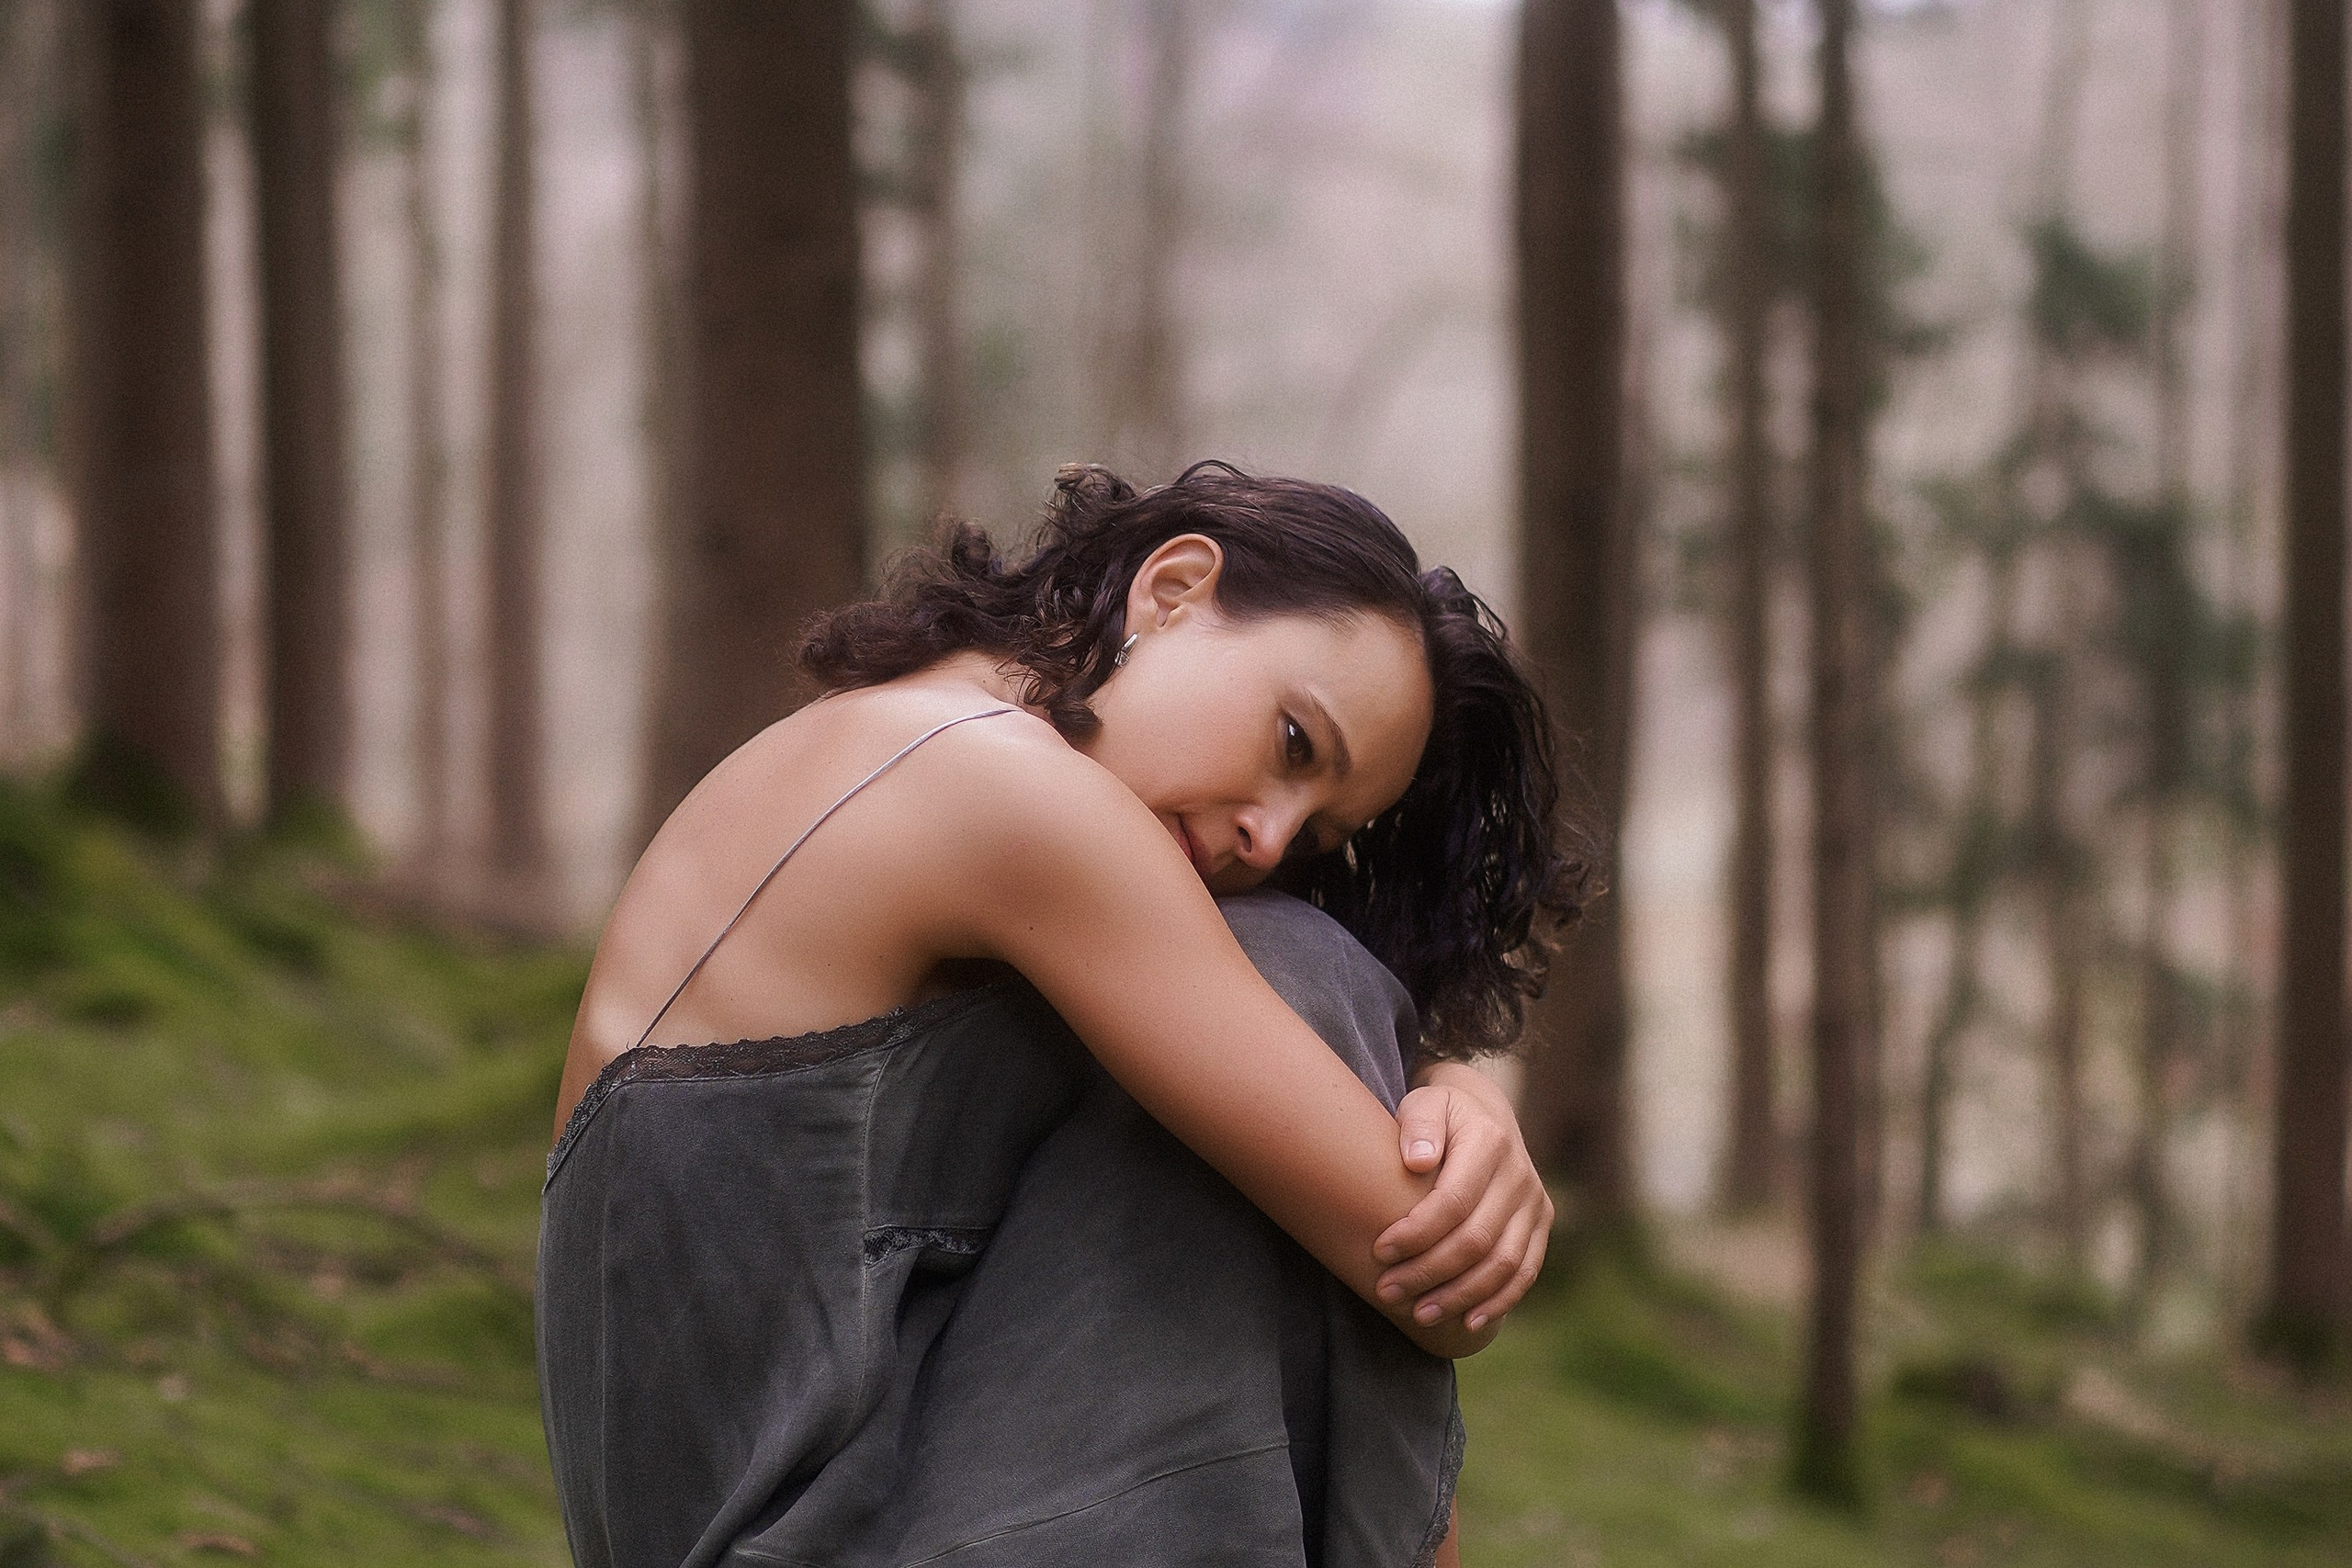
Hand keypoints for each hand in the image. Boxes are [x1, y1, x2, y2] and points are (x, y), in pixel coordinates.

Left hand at [1372, 1062, 1551, 1333]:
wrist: (1483, 1112)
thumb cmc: (1439, 1114)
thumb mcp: (1424, 1103)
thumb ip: (1419, 1125)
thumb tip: (1418, 1161)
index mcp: (1489, 1142)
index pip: (1453, 1200)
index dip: (1417, 1232)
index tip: (1378, 1251)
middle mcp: (1519, 1175)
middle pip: (1477, 1239)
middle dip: (1429, 1271)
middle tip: (1387, 1291)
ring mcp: (1534, 1202)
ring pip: (1503, 1263)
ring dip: (1460, 1295)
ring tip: (1419, 1315)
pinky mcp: (1540, 1224)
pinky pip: (1525, 1272)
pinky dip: (1499, 1301)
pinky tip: (1468, 1322)